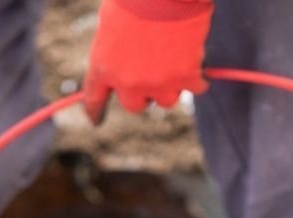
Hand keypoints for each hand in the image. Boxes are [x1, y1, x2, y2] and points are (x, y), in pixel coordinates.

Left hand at [83, 0, 212, 123]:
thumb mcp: (112, 21)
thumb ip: (116, 51)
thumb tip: (128, 66)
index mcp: (103, 66)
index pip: (94, 98)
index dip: (95, 111)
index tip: (96, 120)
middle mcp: (128, 82)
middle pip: (135, 105)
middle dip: (143, 92)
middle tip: (152, 73)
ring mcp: (157, 82)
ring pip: (166, 100)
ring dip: (171, 85)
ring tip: (175, 60)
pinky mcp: (185, 77)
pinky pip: (196, 87)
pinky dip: (198, 78)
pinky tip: (198, 66)